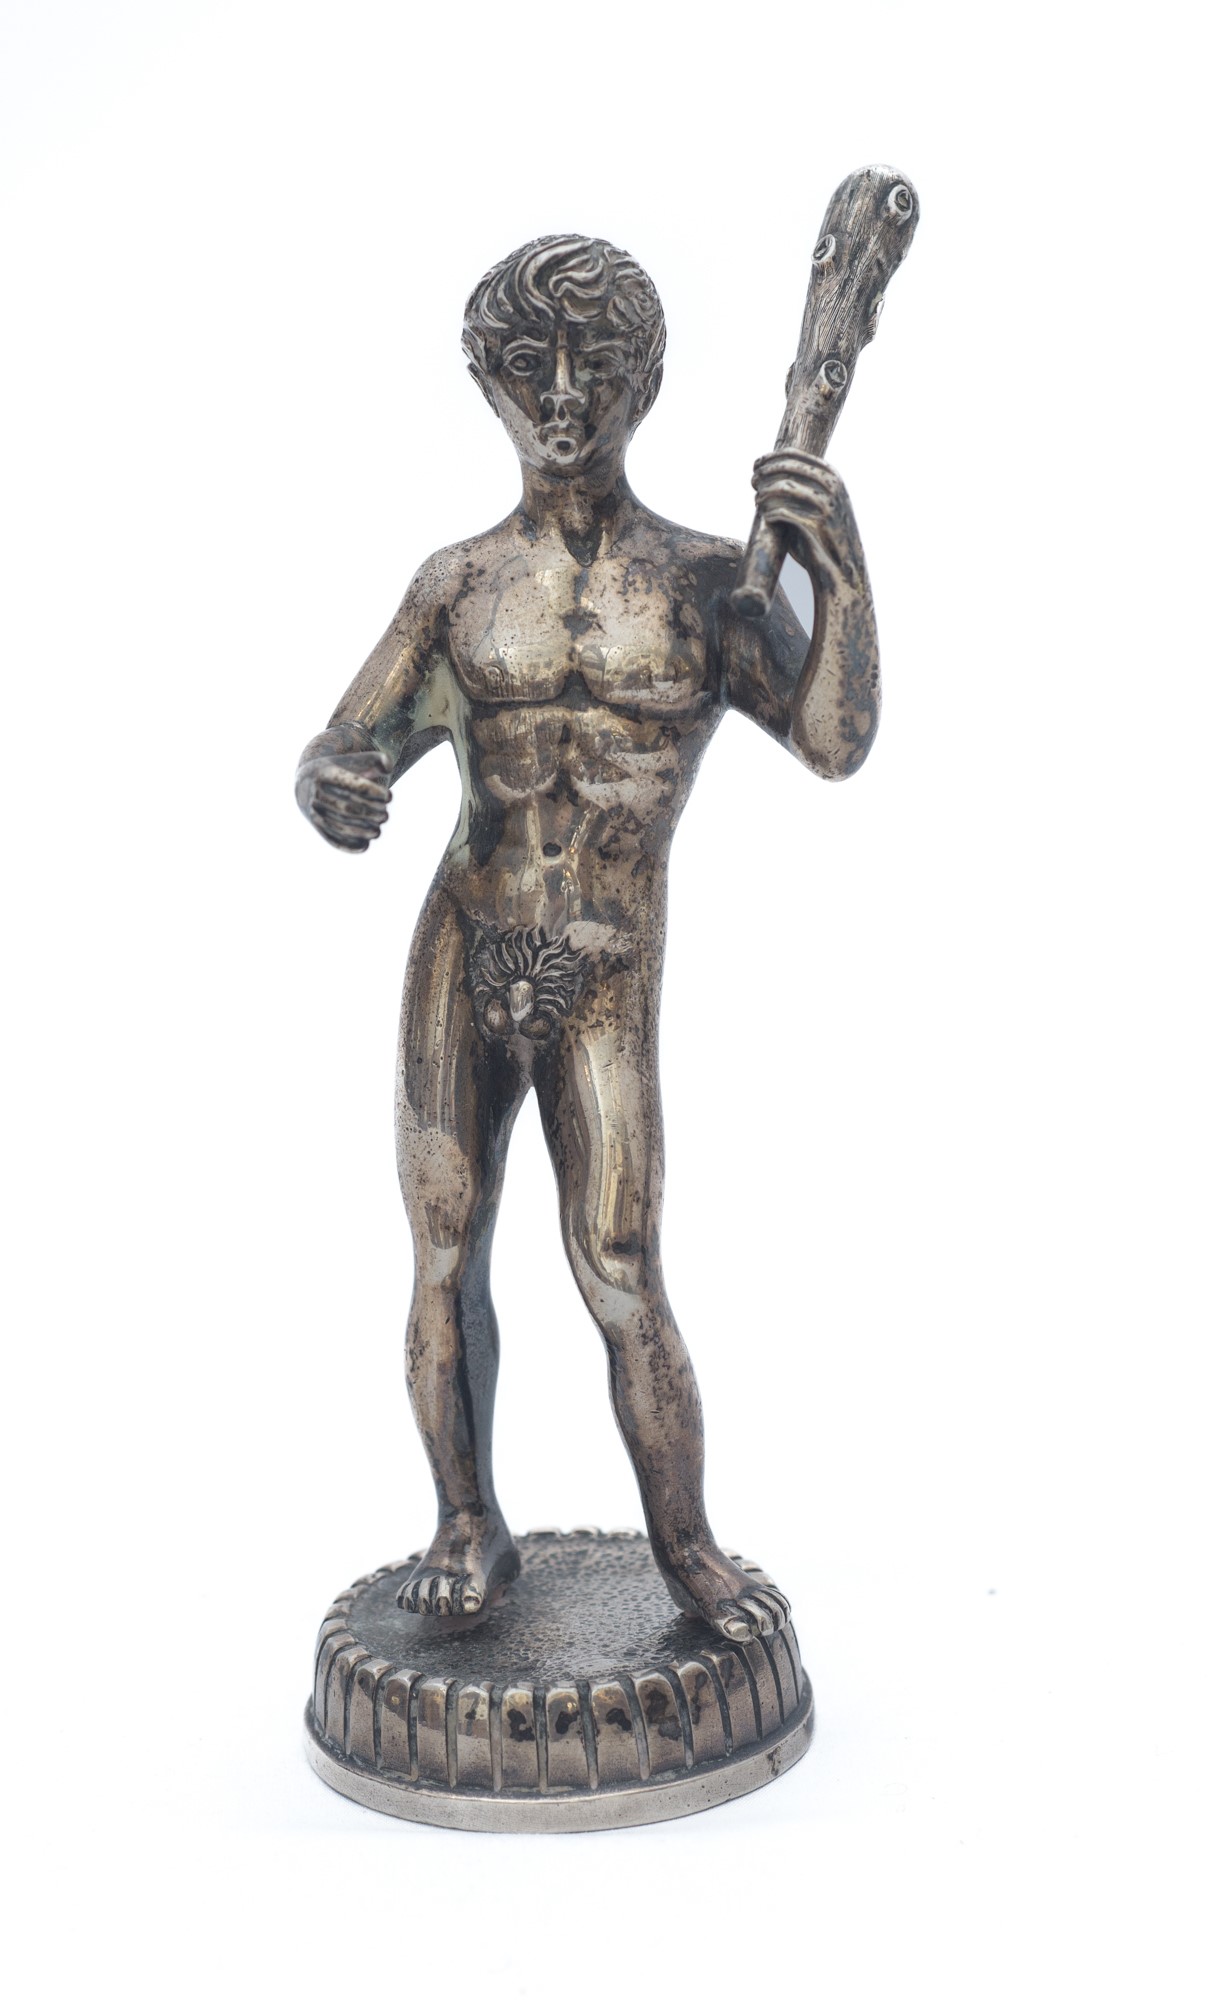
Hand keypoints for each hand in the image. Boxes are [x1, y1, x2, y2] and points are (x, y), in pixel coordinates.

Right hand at [295, 725, 391, 851]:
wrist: (308, 781)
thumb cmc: (340, 769)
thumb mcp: (355, 760)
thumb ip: (376, 759)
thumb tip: (388, 768)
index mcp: (325, 772)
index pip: (353, 785)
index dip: (374, 792)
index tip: (390, 796)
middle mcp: (315, 792)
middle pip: (347, 808)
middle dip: (370, 814)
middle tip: (385, 816)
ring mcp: (313, 810)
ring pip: (339, 826)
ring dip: (361, 832)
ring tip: (377, 832)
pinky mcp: (315, 825)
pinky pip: (331, 838)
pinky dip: (348, 845)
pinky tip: (365, 846)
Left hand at [752, 450, 863, 587]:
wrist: (842, 569)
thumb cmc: (823, 535)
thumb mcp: (818, 504)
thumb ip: (799, 486)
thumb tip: (764, 471)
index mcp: (832, 475)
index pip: (793, 454)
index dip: (769, 458)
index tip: (756, 465)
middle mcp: (832, 486)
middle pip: (786, 468)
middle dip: (764, 473)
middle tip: (752, 482)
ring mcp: (826, 504)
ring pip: (783, 488)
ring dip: (765, 493)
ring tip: (757, 501)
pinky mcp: (817, 525)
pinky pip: (783, 512)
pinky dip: (770, 512)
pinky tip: (766, 516)